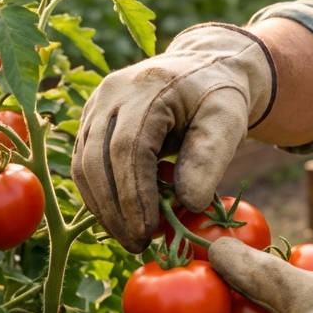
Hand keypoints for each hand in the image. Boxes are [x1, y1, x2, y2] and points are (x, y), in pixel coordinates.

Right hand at [71, 24, 275, 251]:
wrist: (207, 67)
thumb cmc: (220, 96)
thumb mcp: (229, 120)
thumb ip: (211, 157)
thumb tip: (189, 204)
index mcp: (148, 87)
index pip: (128, 149)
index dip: (134, 195)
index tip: (148, 231)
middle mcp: (112, 92)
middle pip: (97, 160)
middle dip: (115, 209)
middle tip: (137, 245)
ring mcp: (97, 104)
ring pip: (84, 165)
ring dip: (104, 208)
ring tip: (131, 238)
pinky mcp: (91, 119)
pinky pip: (86, 163)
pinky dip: (101, 195)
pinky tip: (122, 219)